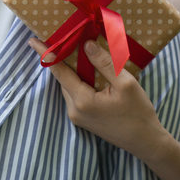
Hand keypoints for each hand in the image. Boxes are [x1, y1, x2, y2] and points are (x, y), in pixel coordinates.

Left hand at [28, 38, 168, 160]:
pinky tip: (89, 69)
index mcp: (82, 100)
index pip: (59, 71)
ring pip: (69, 85)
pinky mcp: (83, 118)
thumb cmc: (138, 113)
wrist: (146, 142)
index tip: (33, 40)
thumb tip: (86, 44)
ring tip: (78, 50)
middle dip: (61, 58)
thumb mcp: (125, 83)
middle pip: (63, 77)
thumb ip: (104, 63)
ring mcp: (77, 116)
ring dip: (72, 69)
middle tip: (63, 37)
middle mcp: (75, 109)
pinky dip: (78, 79)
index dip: (46, 54)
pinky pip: (75, 92)